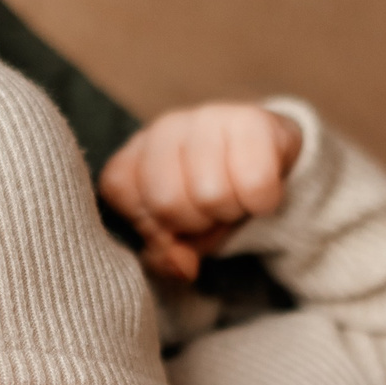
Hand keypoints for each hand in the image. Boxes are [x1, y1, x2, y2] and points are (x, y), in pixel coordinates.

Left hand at [99, 102, 303, 281]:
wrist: (265, 164)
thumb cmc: (208, 201)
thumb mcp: (176, 236)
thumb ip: (164, 258)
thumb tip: (182, 266)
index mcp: (134, 153)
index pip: (120, 192)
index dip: (153, 225)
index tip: (174, 223)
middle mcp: (165, 128)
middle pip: (167, 201)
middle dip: (195, 223)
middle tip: (210, 212)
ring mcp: (208, 118)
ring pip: (212, 195)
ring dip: (230, 212)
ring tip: (234, 198)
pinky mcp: (253, 121)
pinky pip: (255, 185)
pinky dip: (261, 203)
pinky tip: (258, 191)